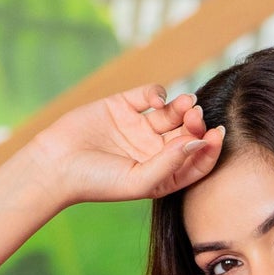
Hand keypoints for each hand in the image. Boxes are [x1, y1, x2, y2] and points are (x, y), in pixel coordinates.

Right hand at [30, 88, 224, 206]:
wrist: (57, 164)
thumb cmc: (97, 182)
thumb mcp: (138, 180)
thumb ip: (170, 163)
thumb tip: (198, 142)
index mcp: (163, 175)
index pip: (196, 161)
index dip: (210, 149)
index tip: (217, 136)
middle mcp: (154, 151)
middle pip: (186, 134)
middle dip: (196, 124)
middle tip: (196, 117)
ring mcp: (139, 127)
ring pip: (172, 112)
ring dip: (183, 107)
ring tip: (186, 104)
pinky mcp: (124, 106)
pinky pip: (149, 94)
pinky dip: (158, 93)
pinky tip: (157, 100)